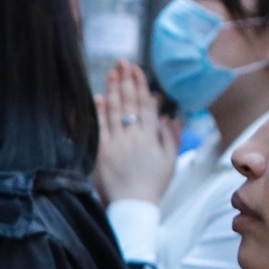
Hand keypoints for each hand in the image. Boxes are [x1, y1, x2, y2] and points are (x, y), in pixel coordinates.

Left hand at [93, 60, 174, 204]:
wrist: (134, 206)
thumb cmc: (152, 185)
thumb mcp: (169, 161)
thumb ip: (170, 137)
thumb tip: (171, 116)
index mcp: (150, 138)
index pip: (145, 105)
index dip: (140, 85)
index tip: (136, 69)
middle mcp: (133, 137)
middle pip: (128, 103)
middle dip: (125, 80)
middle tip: (121, 62)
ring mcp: (116, 144)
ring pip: (113, 111)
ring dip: (112, 90)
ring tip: (111, 73)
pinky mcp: (101, 153)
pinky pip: (98, 129)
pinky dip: (98, 112)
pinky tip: (97, 97)